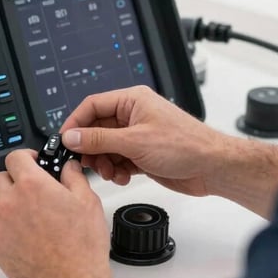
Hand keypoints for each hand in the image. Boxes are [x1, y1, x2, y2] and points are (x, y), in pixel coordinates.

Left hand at [0, 149, 112, 277]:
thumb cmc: (82, 248)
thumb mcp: (88, 203)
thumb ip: (74, 177)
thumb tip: (68, 168)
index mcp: (32, 186)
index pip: (15, 157)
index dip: (25, 157)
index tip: (32, 162)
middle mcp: (10, 203)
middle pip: (0, 179)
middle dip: (15, 180)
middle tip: (33, 191)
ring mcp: (0, 227)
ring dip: (10, 206)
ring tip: (34, 220)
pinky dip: (9, 230)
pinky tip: (30, 239)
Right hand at [61, 85, 226, 195]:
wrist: (211, 167)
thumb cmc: (186, 145)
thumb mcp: (134, 141)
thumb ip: (99, 139)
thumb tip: (72, 137)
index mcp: (132, 100)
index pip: (92, 105)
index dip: (76, 123)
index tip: (65, 141)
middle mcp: (134, 115)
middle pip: (97, 129)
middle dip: (91, 149)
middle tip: (88, 163)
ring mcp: (138, 136)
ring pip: (106, 148)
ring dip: (104, 163)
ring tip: (111, 172)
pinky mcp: (143, 154)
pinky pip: (118, 160)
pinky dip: (117, 170)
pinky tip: (123, 177)